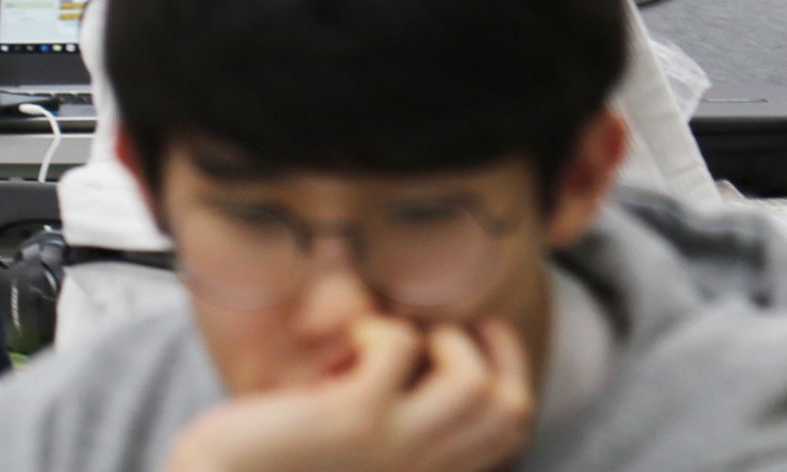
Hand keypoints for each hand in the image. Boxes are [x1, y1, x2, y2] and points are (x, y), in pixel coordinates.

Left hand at [165, 316, 533, 471]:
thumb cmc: (274, 463)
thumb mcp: (357, 453)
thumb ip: (399, 428)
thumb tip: (434, 354)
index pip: (512, 429)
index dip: (511, 372)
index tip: (479, 341)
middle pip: (510, 409)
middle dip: (494, 350)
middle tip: (451, 328)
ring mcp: (390, 450)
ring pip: (475, 387)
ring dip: (447, 342)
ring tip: (398, 342)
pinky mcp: (352, 419)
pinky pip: (400, 349)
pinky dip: (382, 329)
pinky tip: (350, 346)